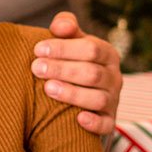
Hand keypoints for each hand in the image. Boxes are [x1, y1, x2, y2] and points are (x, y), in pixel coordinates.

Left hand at [33, 11, 122, 135]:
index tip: (38, 49)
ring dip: (72, 94)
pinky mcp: (110, 121)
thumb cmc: (74, 61)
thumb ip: (66, 27)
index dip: (64, 49)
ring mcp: (113, 101)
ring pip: (98, 99)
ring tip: (48, 88)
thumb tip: (59, 27)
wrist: (85, 92)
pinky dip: (94, 123)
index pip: (91, 49)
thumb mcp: (73, 41)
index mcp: (107, 54)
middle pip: (92, 73)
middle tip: (36, 68)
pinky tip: (77, 118)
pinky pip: (106, 125)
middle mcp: (114, 77)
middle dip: (63, 70)